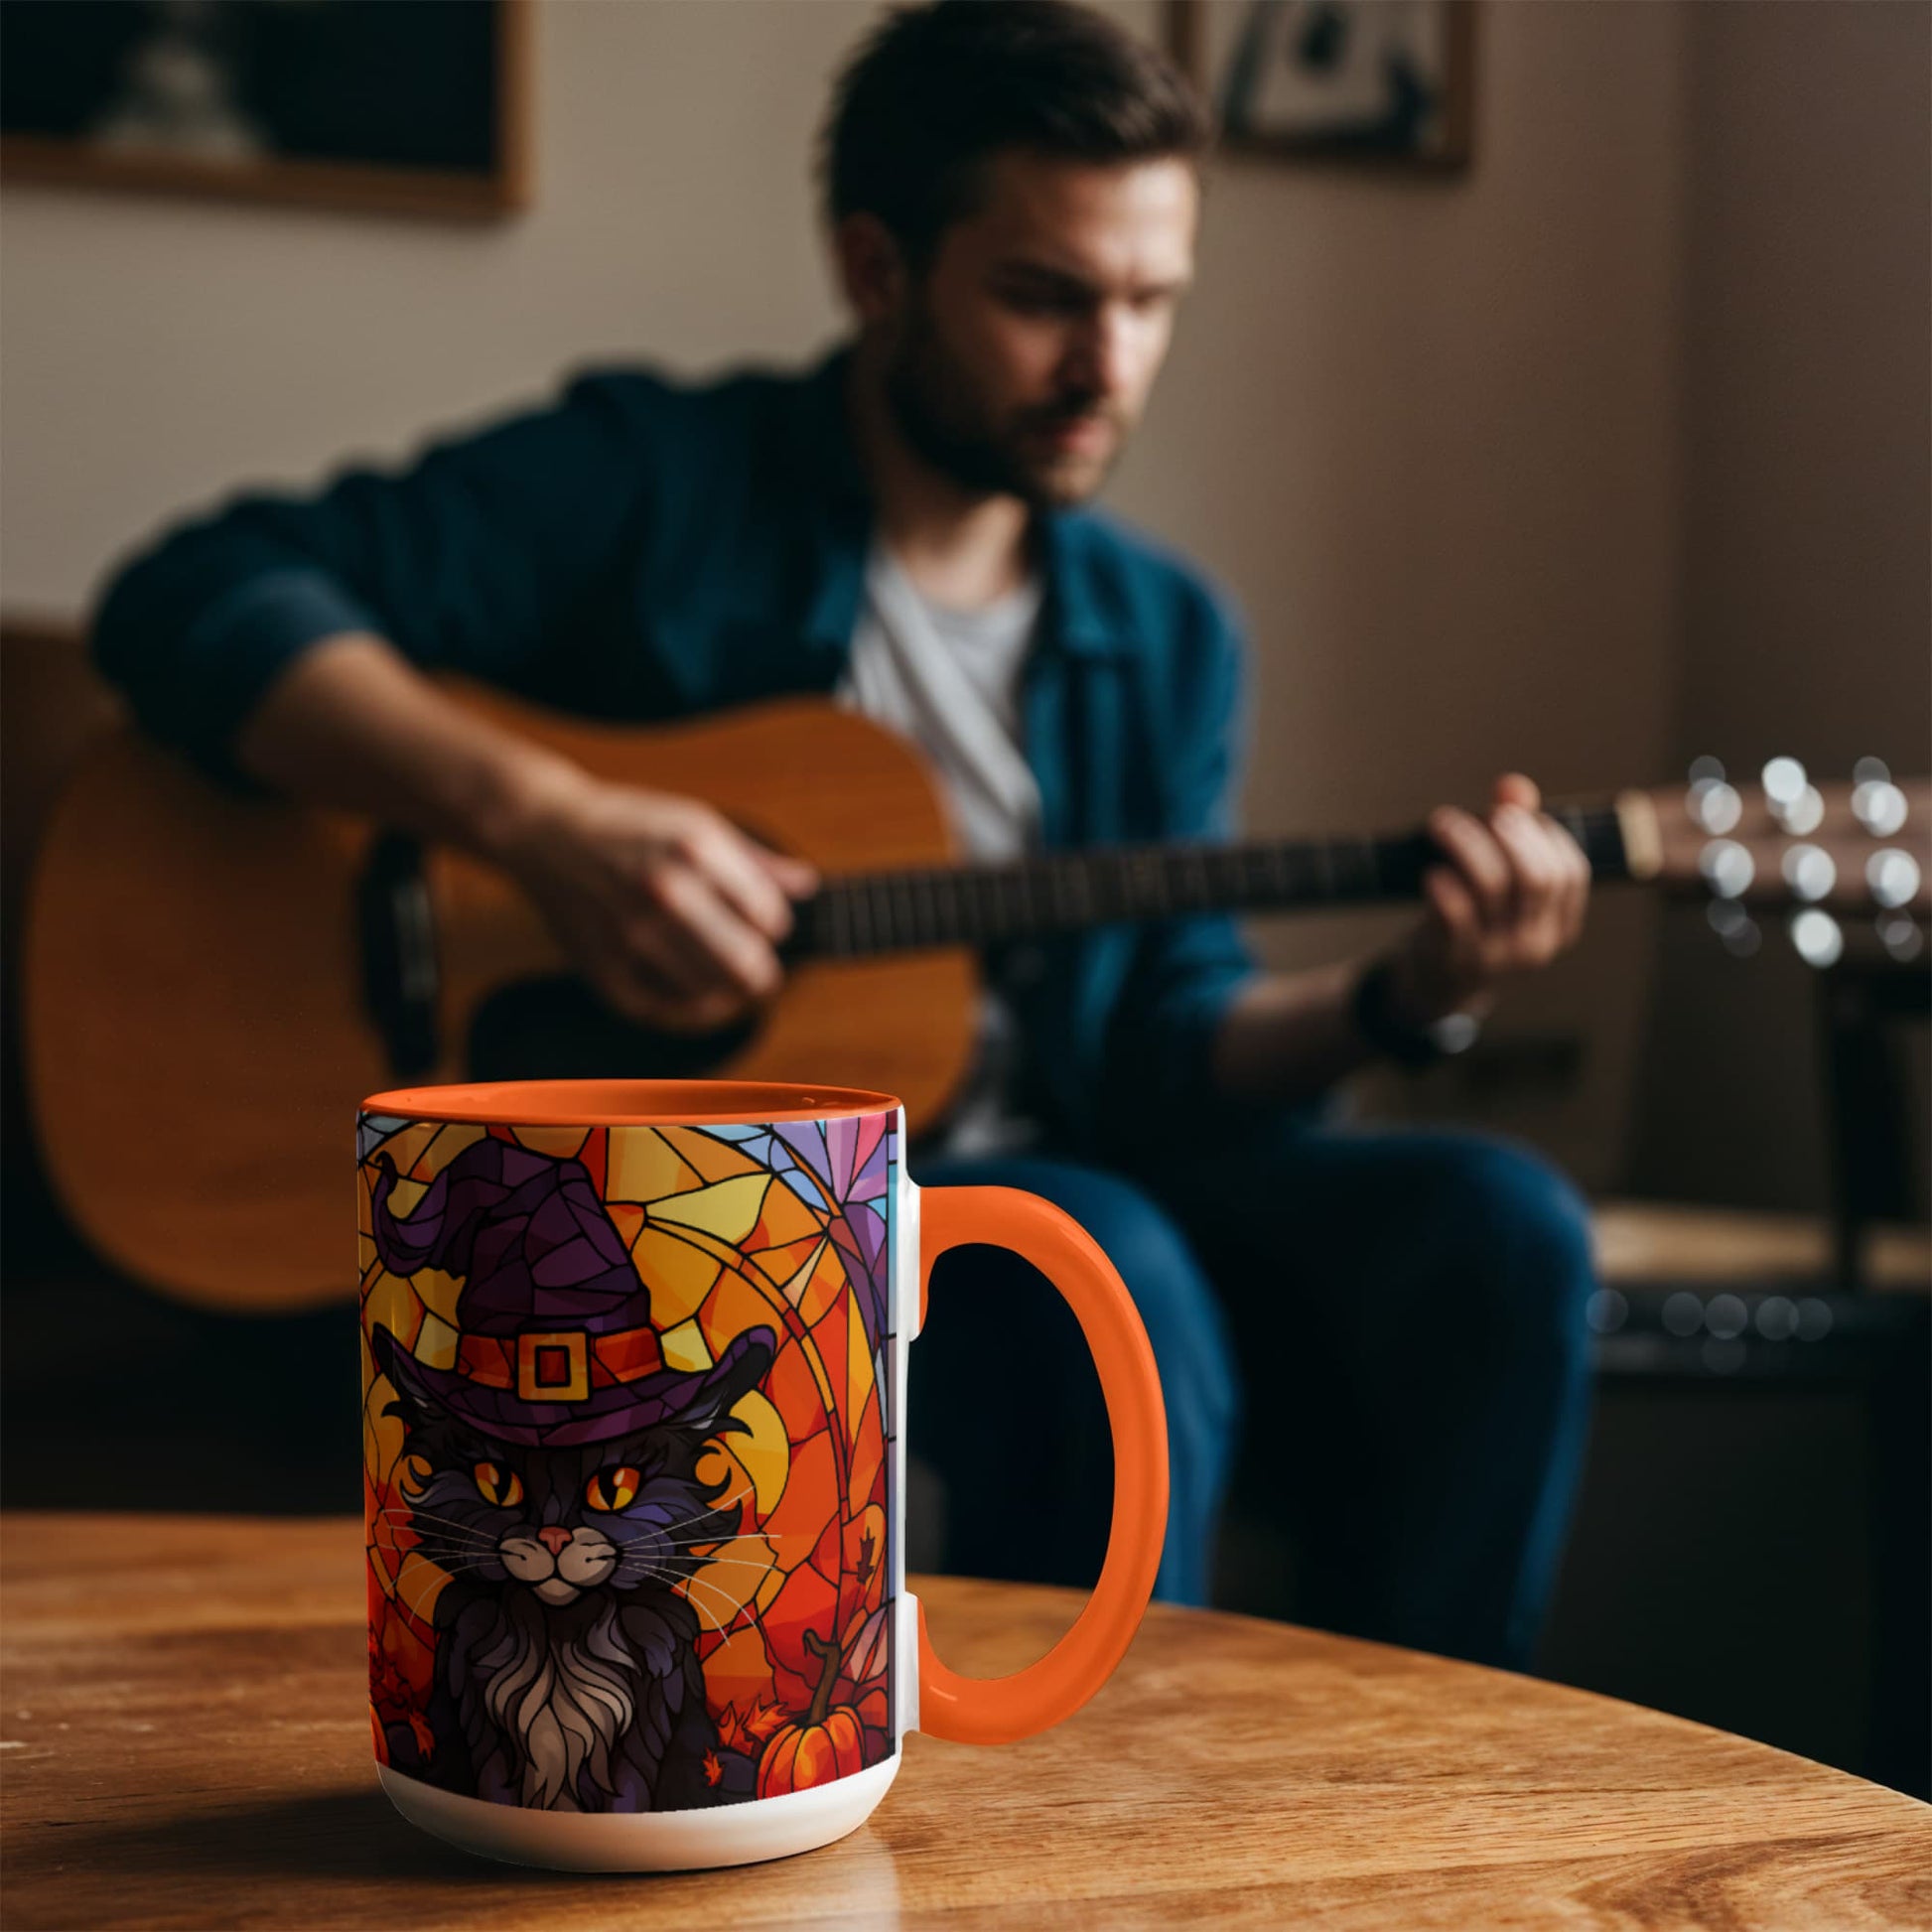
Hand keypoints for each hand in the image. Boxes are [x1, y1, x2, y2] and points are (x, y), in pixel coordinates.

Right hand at [490, 763, 816, 1032]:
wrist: (546, 832)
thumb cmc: (629, 824)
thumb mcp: (695, 821)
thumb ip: (755, 860)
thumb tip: (807, 886)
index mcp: (695, 848)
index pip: (770, 917)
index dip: (774, 925)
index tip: (762, 923)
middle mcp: (665, 891)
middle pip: (748, 965)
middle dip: (763, 973)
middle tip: (759, 970)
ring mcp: (633, 934)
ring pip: (714, 995)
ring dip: (731, 995)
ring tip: (727, 982)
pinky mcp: (606, 968)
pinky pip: (669, 1013)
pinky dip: (694, 1013)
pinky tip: (700, 999)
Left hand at [1385, 774, 1589, 1026]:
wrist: (1439, 987)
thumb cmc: (1475, 923)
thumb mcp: (1502, 887)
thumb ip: (1513, 834)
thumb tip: (1512, 786)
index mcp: (1559, 926)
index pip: (1571, 872)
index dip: (1544, 835)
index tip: (1513, 816)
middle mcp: (1535, 943)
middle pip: (1535, 876)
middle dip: (1509, 834)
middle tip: (1483, 814)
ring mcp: (1495, 955)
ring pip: (1491, 886)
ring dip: (1466, 844)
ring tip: (1442, 824)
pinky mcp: (1454, 958)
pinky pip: (1453, 914)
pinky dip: (1442, 884)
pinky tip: (1431, 871)